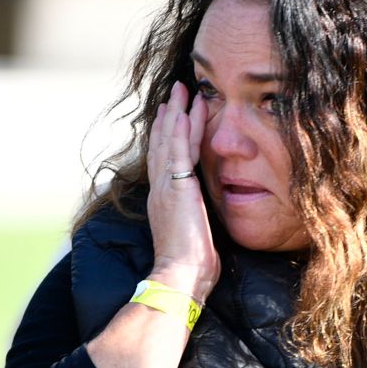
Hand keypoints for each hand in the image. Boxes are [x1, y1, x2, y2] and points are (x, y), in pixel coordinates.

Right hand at [146, 81, 220, 301]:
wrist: (180, 276)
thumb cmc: (191, 266)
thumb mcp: (195, 234)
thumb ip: (197, 218)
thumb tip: (206, 216)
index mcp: (164, 200)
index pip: (166, 159)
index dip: (170, 135)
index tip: (175, 115)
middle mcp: (160, 189)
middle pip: (163, 143)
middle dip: (170, 116)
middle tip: (176, 93)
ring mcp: (165, 187)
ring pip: (168, 141)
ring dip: (175, 114)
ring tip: (182, 92)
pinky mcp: (176, 188)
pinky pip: (177, 151)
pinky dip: (179, 130)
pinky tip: (183, 111)